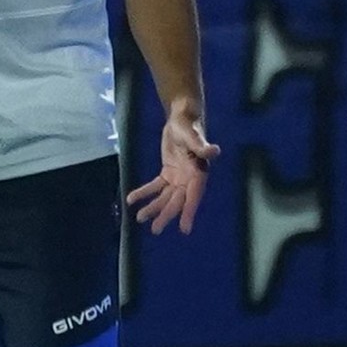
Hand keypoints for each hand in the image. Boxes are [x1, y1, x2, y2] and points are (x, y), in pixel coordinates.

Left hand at [126, 100, 220, 234]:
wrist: (181, 117)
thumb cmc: (188, 125)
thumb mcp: (192, 134)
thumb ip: (201, 145)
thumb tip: (214, 151)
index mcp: (198, 172)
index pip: (194, 196)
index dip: (189, 212)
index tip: (184, 229)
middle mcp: (189, 179)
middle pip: (177, 201)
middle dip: (166, 214)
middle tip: (155, 230)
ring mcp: (179, 177)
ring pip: (166, 197)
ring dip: (153, 207)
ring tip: (140, 218)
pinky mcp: (168, 172)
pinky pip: (156, 186)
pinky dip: (144, 193)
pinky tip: (132, 199)